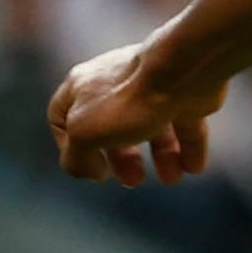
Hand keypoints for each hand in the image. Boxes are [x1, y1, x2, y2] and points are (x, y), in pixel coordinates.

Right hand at [47, 36, 230, 187]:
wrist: (182, 71)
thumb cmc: (127, 100)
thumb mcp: (84, 135)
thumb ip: (75, 157)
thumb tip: (85, 169)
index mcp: (82, 86)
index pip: (60, 116)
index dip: (68, 147)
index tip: (90, 168)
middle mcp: (115, 81)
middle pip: (112, 125)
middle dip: (123, 157)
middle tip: (133, 180)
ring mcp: (152, 85)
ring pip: (151, 125)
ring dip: (160, 156)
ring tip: (170, 178)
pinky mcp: (186, 91)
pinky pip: (185, 123)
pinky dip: (188, 148)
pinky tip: (191, 168)